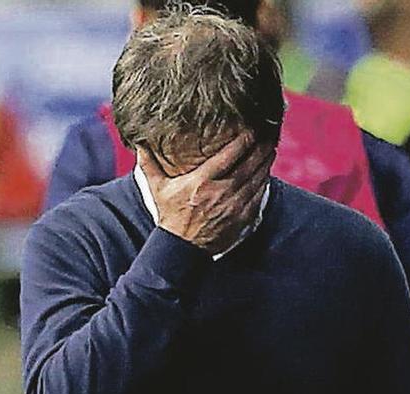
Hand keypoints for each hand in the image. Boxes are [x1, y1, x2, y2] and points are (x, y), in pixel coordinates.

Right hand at [137, 132, 274, 254]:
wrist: (181, 248)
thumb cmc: (170, 216)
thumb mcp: (157, 189)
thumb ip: (149, 164)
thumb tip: (139, 143)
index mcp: (201, 181)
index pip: (229, 155)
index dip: (243, 140)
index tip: (251, 129)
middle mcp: (220, 192)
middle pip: (248, 165)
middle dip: (260, 148)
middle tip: (267, 136)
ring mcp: (233, 206)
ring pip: (256, 179)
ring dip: (265, 163)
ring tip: (270, 150)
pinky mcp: (240, 218)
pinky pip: (258, 196)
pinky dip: (264, 182)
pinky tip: (266, 173)